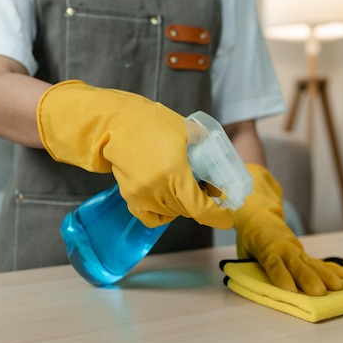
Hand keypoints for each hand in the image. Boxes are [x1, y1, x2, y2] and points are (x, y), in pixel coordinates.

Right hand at [37, 80, 232, 228]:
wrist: (116, 124)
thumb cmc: (153, 124)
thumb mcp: (187, 132)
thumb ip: (206, 153)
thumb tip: (220, 176)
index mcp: (174, 172)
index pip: (200, 208)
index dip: (217, 217)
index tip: (227, 218)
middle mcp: (157, 188)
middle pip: (188, 211)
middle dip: (201, 204)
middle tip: (205, 188)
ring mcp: (142, 195)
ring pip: (172, 214)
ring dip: (183, 205)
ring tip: (182, 185)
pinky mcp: (131, 198)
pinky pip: (152, 218)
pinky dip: (164, 214)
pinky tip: (168, 199)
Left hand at [234, 164, 342, 295]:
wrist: (259, 216)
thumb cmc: (249, 239)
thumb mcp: (243, 250)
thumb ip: (249, 266)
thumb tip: (251, 284)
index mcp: (266, 249)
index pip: (274, 264)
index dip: (281, 276)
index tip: (290, 289)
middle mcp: (284, 249)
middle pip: (297, 265)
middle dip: (309, 279)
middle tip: (320, 293)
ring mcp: (296, 250)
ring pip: (312, 263)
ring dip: (326, 275)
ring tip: (339, 287)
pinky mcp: (303, 252)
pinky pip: (318, 261)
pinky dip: (331, 268)